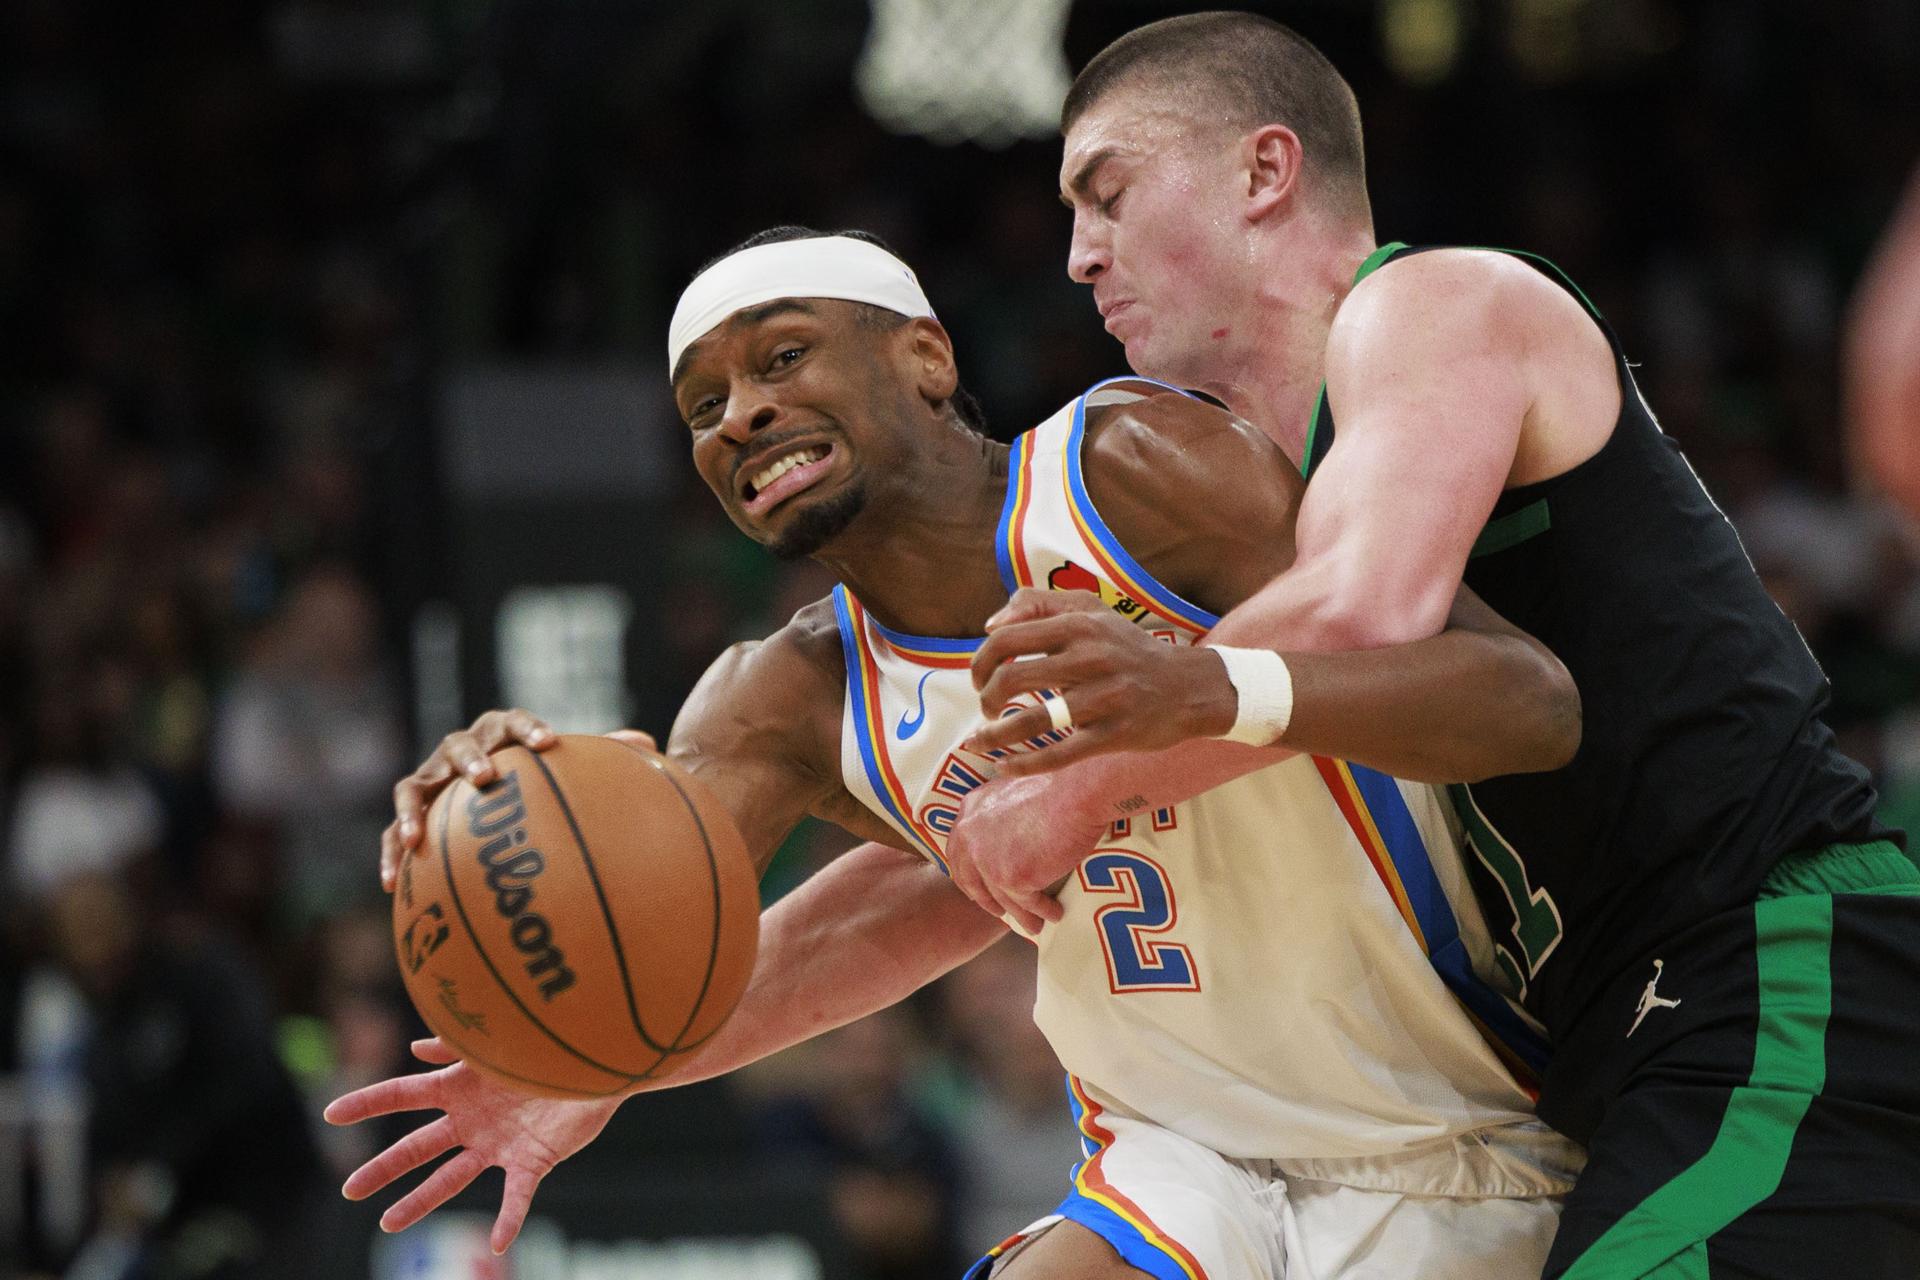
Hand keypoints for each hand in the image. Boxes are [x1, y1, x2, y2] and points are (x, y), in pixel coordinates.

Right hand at [324, 1038, 620, 1253]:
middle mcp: (472, 1120)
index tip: (330, 1114)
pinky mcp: (532, 1161)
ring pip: (451, 1178)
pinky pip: (516, 1196)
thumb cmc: (547, 1044)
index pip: (403, 1095)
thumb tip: (415, 1048)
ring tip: (388, 1224)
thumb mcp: (497, 1041)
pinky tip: (499, 1244)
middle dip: (383, 1168)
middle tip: (349, 1189)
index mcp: (459, 1087)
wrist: (598, 1060)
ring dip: (421, 1201)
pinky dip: (509, 1220)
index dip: (367, 1104)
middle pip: (417, 1146)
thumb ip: (458, 1045)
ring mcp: (498, 1144)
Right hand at [381, 713, 657, 890]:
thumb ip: (600, 758)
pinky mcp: (412, 814)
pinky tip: (391, 883)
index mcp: (500, 736)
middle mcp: (461, 753)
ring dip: (414, 808)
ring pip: (413, 786)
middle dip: (470, 759)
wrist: (486, 792)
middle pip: (459, 744)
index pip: (512, 722)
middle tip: (485, 777)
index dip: (528, 728)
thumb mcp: (565, 771)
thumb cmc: (535, 782)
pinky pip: (394, 833)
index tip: (548, 743)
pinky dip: (390, 853)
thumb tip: (651, 745)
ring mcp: (431, 781)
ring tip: (416, 836)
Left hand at [944, 773, 1105, 932]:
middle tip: (999, 912)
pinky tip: (1054, 913)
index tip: (978, 888)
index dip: (968, 873)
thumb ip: (999, 812)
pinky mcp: (1011, 878)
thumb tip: (1006, 835)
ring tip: (1034, 924)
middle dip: (985, 900)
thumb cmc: (1057, 785)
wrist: (1076, 792)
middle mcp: (970, 835)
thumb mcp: (1013, 791)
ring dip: (1020, 915)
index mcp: (970, 810)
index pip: (958, 850)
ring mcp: (988, 859)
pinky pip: (1027, 903)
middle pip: (971, 879)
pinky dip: (1042, 911)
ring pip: (1002, 898)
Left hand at [964, 589, 1235, 774]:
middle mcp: (1090, 658)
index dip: (980, 660)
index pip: (1007, 637)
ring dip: (993, 736)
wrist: (1187, 686)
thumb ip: (1037, 604)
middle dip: (987, 698)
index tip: (979, 678)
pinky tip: (1004, 766)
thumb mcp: (1090, 611)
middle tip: (987, 709)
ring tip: (978, 742)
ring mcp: (1104, 698)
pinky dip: (1024, 764)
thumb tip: (990, 625)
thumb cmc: (1127, 648)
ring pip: (1032, 721)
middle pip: (1012, 678)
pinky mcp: (1114, 734)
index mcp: (1079, 625)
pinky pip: (1059, 754)